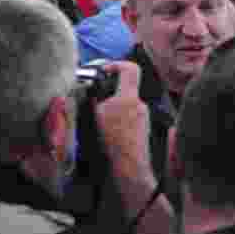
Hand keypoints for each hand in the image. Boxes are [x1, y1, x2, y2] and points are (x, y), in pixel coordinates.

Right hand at [94, 61, 151, 177]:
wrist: (130, 168)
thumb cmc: (113, 144)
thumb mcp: (95, 118)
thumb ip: (94, 99)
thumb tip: (90, 88)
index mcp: (129, 97)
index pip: (130, 68)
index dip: (116, 65)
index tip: (104, 71)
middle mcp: (140, 104)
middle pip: (125, 88)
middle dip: (109, 93)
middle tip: (95, 102)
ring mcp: (144, 116)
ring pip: (125, 104)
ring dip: (113, 109)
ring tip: (101, 123)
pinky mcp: (143, 128)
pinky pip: (129, 117)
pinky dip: (119, 121)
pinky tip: (108, 133)